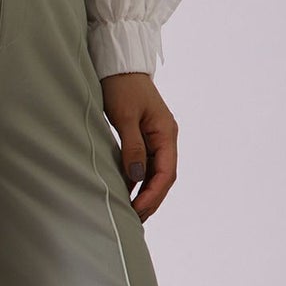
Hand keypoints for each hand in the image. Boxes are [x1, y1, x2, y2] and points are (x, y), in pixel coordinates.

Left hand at [100, 72, 177, 221]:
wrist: (118, 65)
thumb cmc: (122, 86)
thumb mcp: (125, 116)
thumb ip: (132, 147)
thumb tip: (137, 177)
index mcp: (166, 133)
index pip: (166, 173)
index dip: (153, 195)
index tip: (138, 210)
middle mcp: (165, 138)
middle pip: (163, 178)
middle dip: (151, 200)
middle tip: (134, 219)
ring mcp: (155, 139)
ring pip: (155, 174)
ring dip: (145, 194)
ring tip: (131, 213)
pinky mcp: (144, 138)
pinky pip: (144, 165)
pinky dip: (137, 181)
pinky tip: (126, 193)